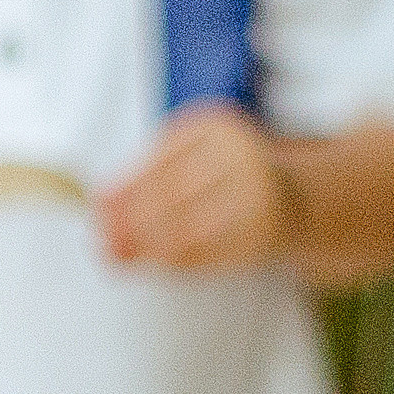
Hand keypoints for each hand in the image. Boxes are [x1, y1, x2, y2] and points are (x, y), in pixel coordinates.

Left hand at [97, 104, 303, 273]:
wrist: (296, 195)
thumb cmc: (224, 175)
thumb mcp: (188, 161)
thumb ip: (144, 180)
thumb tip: (99, 206)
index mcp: (216, 127)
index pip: (161, 159)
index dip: (126, 187)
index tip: (97, 210)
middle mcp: (242, 155)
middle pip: (173, 192)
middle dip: (132, 221)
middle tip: (102, 243)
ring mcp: (259, 194)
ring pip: (191, 227)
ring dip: (150, 247)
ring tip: (119, 258)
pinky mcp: (265, 232)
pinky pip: (212, 252)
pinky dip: (178, 262)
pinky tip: (156, 266)